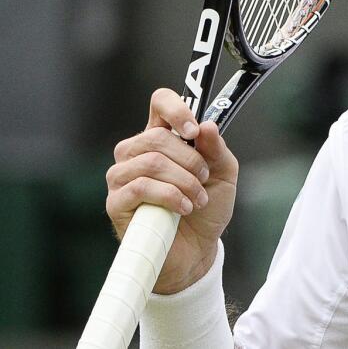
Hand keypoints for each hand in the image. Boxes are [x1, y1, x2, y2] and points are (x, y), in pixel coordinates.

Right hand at [105, 88, 238, 293]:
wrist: (198, 250)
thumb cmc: (207, 208)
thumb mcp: (224, 174)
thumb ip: (217, 148)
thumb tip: (207, 126)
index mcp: (162, 138)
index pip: (159, 104)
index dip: (176, 109)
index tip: (194, 130)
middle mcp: (136, 153)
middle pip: (156, 137)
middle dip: (190, 159)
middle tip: (204, 177)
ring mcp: (122, 177)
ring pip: (151, 162)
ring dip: (184, 181)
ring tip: (197, 199)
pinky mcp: (116, 203)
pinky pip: (141, 187)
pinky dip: (171, 196)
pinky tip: (184, 208)